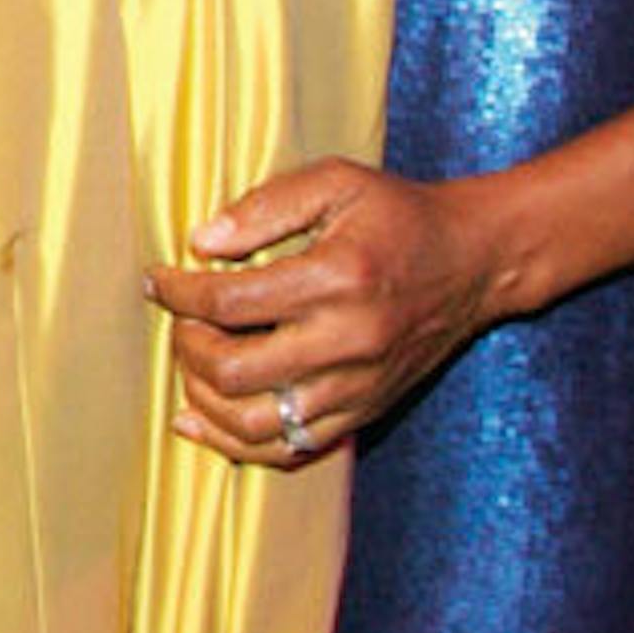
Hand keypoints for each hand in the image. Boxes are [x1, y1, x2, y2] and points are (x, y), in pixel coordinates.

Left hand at [148, 159, 511, 468]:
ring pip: (256, 425)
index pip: (230, 302)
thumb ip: (265, 206)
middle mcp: (346, 342)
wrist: (474, 262)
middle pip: (235, 371)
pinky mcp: (364, 412)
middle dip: (187, 346)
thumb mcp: (335, 182)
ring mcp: (356, 386)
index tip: (159, 280)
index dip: (178, 293)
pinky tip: (203, 421)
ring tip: (192, 363)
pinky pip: (290, 450)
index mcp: (335, 278)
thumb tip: (201, 242)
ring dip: (205, 399)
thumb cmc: (397, 215)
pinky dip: (238, 443)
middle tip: (181, 319)